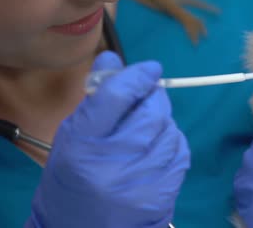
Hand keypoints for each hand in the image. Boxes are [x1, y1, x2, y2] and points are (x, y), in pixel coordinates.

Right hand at [27, 51, 189, 227]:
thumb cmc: (72, 179)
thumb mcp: (72, 137)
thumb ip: (95, 99)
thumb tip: (114, 58)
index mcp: (83, 143)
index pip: (117, 96)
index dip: (137, 75)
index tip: (150, 68)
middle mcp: (113, 163)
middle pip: (151, 111)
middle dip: (154, 97)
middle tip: (148, 97)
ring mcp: (141, 181)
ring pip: (169, 129)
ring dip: (163, 122)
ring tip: (146, 130)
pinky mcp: (162, 194)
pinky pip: (180, 152)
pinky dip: (172, 143)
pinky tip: (157, 149)